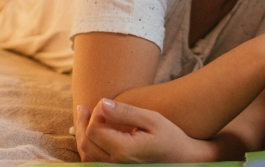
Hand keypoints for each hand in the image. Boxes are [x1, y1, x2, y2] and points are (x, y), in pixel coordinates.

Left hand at [74, 98, 198, 162]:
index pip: (94, 130)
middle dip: (82, 124)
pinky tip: (91, 134)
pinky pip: (94, 161)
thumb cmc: (170, 137)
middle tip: (82, 108)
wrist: (183, 159)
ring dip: (82, 136)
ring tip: (84, 118)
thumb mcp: (152, 119)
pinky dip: (89, 146)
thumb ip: (126, 112)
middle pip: (85, 144)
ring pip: (86, 155)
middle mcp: (117, 164)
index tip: (104, 104)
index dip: (94, 114)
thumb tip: (101, 104)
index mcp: (125, 150)